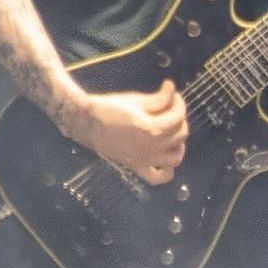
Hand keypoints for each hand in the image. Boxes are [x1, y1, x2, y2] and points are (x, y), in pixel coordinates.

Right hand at [63, 80, 187, 185]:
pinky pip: (158, 178)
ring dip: (178, 144)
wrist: (86, 122)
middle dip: (179, 120)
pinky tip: (165, 159)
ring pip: (176, 157)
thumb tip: (172, 89)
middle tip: (170, 110)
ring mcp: (145, 160)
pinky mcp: (137, 166)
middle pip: (180, 135)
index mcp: (152, 129)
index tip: (173, 96)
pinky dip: (167, 171)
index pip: (178, 117)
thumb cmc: (108, 108)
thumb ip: (159, 98)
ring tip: (171, 133)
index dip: (179, 103)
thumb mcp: (136, 100)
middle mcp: (151, 148)